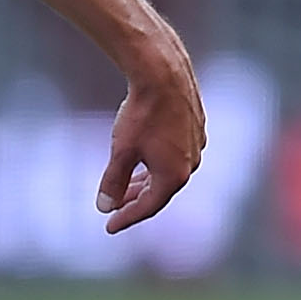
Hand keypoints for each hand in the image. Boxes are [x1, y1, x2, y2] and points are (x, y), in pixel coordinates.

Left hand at [97, 43, 204, 231]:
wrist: (163, 73)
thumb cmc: (142, 113)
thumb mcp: (121, 151)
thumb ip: (113, 182)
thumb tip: (104, 207)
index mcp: (174, 175)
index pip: (149, 207)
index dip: (127, 218)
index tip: (109, 225)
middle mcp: (191, 164)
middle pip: (161, 191)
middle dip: (135, 200)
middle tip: (114, 205)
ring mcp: (196, 145)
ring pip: (169, 172)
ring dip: (147, 181)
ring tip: (127, 183)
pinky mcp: (196, 128)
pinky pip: (176, 154)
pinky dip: (157, 162)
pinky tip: (145, 155)